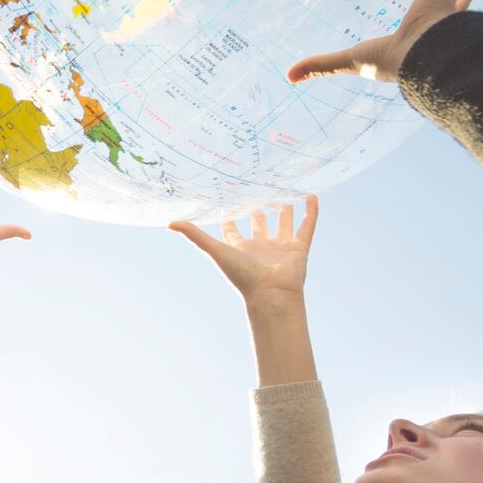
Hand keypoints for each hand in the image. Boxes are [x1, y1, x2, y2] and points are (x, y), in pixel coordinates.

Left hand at [169, 197, 317, 306]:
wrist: (271, 294)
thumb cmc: (242, 276)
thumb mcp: (216, 250)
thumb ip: (195, 236)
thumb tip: (170, 223)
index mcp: (240, 248)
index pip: (233, 228)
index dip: (230, 215)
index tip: (227, 197)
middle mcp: (261, 246)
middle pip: (259, 223)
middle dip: (258, 207)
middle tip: (258, 187)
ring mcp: (281, 247)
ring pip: (284, 223)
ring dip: (285, 208)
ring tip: (286, 189)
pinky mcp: (299, 248)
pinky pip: (307, 227)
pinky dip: (311, 212)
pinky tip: (312, 196)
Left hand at [287, 0, 479, 84]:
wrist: (423, 57)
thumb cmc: (391, 63)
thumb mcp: (349, 62)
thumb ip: (322, 66)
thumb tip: (288, 77)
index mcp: (417, 40)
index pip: (422, 30)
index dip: (420, 27)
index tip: (425, 22)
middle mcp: (436, 22)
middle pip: (452, 5)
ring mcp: (441, 5)